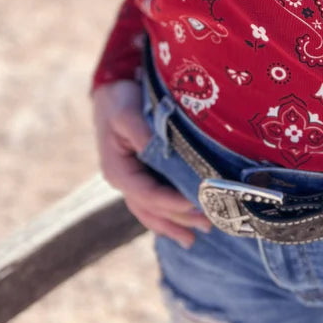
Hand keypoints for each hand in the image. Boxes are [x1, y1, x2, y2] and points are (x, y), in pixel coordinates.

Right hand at [91, 79, 212, 247]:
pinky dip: (170, 213)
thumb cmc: (119, 100)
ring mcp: (133, 180)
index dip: (171, 202)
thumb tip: (163, 151)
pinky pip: (156, 200)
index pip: (147, 195)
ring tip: (199, 235)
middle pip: (152, 208)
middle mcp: (124, 181)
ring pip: (154, 210)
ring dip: (176, 223)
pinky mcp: (143, 174)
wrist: (112, 88)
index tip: (196, 203)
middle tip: (209, 224)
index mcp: (118, 171)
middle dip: (179, 218)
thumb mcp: (127, 114)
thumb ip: (143, 134)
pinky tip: (185, 223)